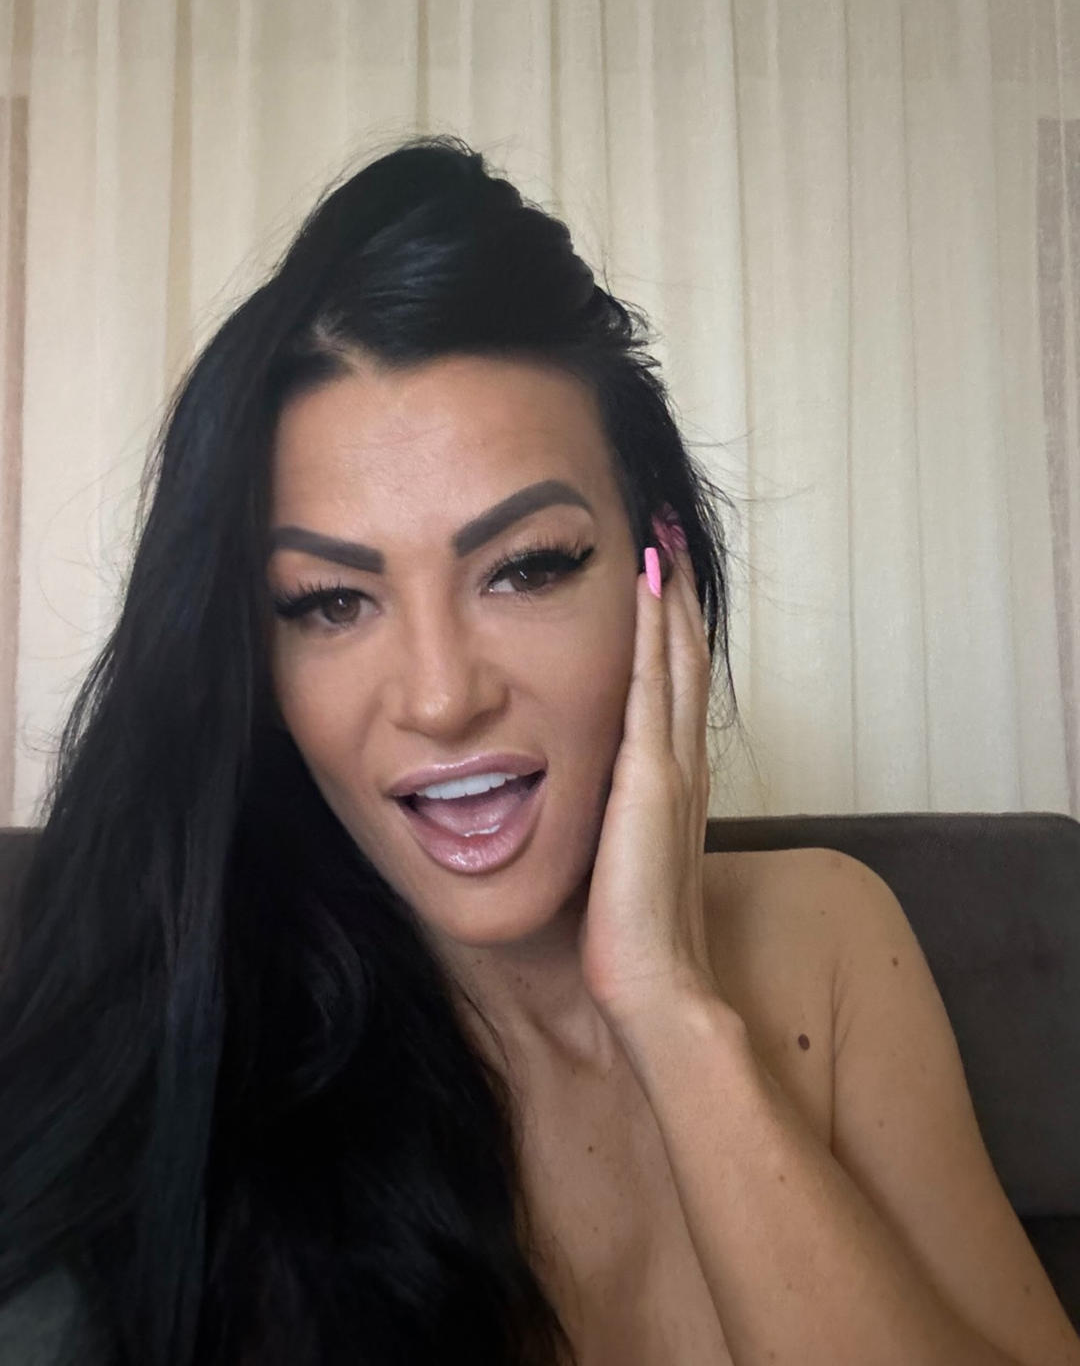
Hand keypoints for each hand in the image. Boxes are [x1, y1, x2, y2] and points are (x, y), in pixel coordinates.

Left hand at [578, 511, 724, 1024]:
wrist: (655, 986)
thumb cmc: (633, 938)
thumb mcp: (623, 863)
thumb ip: (617, 824)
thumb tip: (593, 806)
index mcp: (674, 785)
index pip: (676, 691)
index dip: (671, 635)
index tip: (659, 581)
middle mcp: (683, 765)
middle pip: (686, 661)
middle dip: (675, 598)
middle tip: (666, 536)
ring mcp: (673, 767)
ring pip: (676, 660)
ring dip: (668, 597)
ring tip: (661, 539)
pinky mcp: (652, 776)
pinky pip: (654, 684)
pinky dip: (654, 630)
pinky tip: (646, 585)